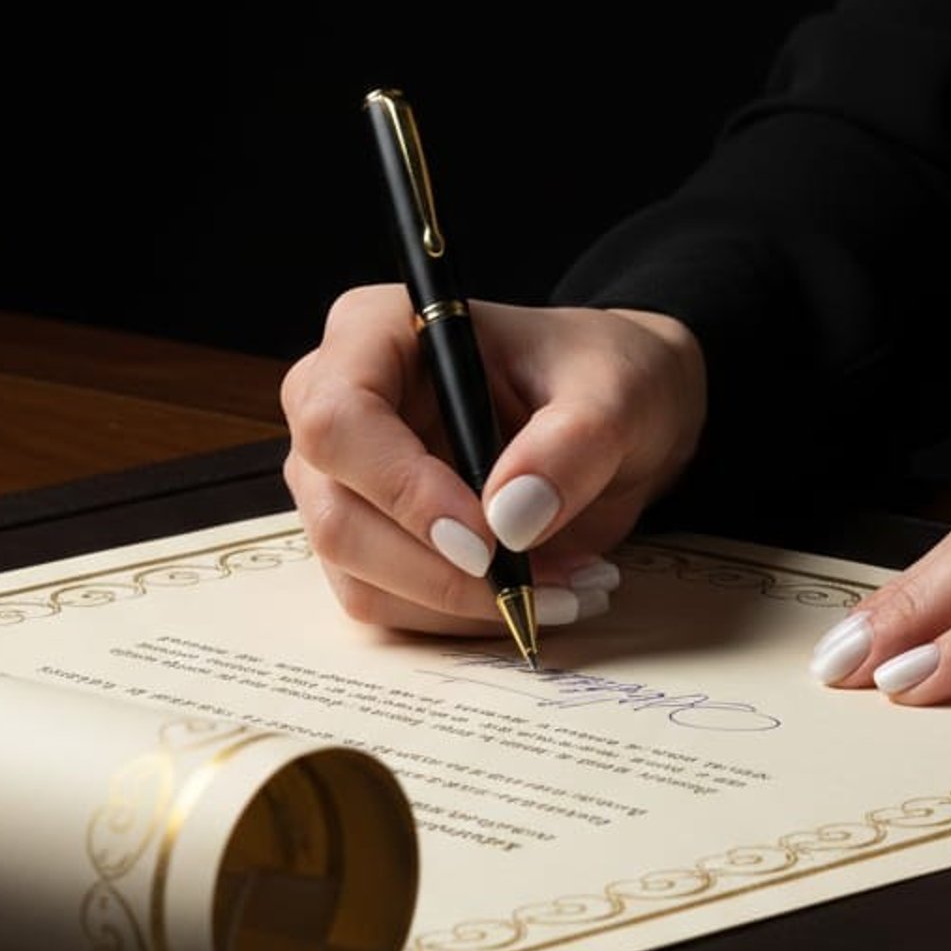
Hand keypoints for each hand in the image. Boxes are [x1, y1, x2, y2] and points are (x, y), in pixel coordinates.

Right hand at [282, 285, 705, 632]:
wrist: (616, 416)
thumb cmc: (603, 377)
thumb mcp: (616, 393)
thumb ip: (572, 444)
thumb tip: (510, 520)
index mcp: (374, 332)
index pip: (339, 419)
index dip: (401, 489)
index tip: (485, 542)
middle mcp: (334, 403)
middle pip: (336, 512)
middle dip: (438, 569)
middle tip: (538, 587)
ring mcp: (341, 478)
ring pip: (356, 572)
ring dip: (459, 604)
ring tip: (564, 590)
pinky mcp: (366, 538)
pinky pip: (385, 603)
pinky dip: (461, 618)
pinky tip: (539, 595)